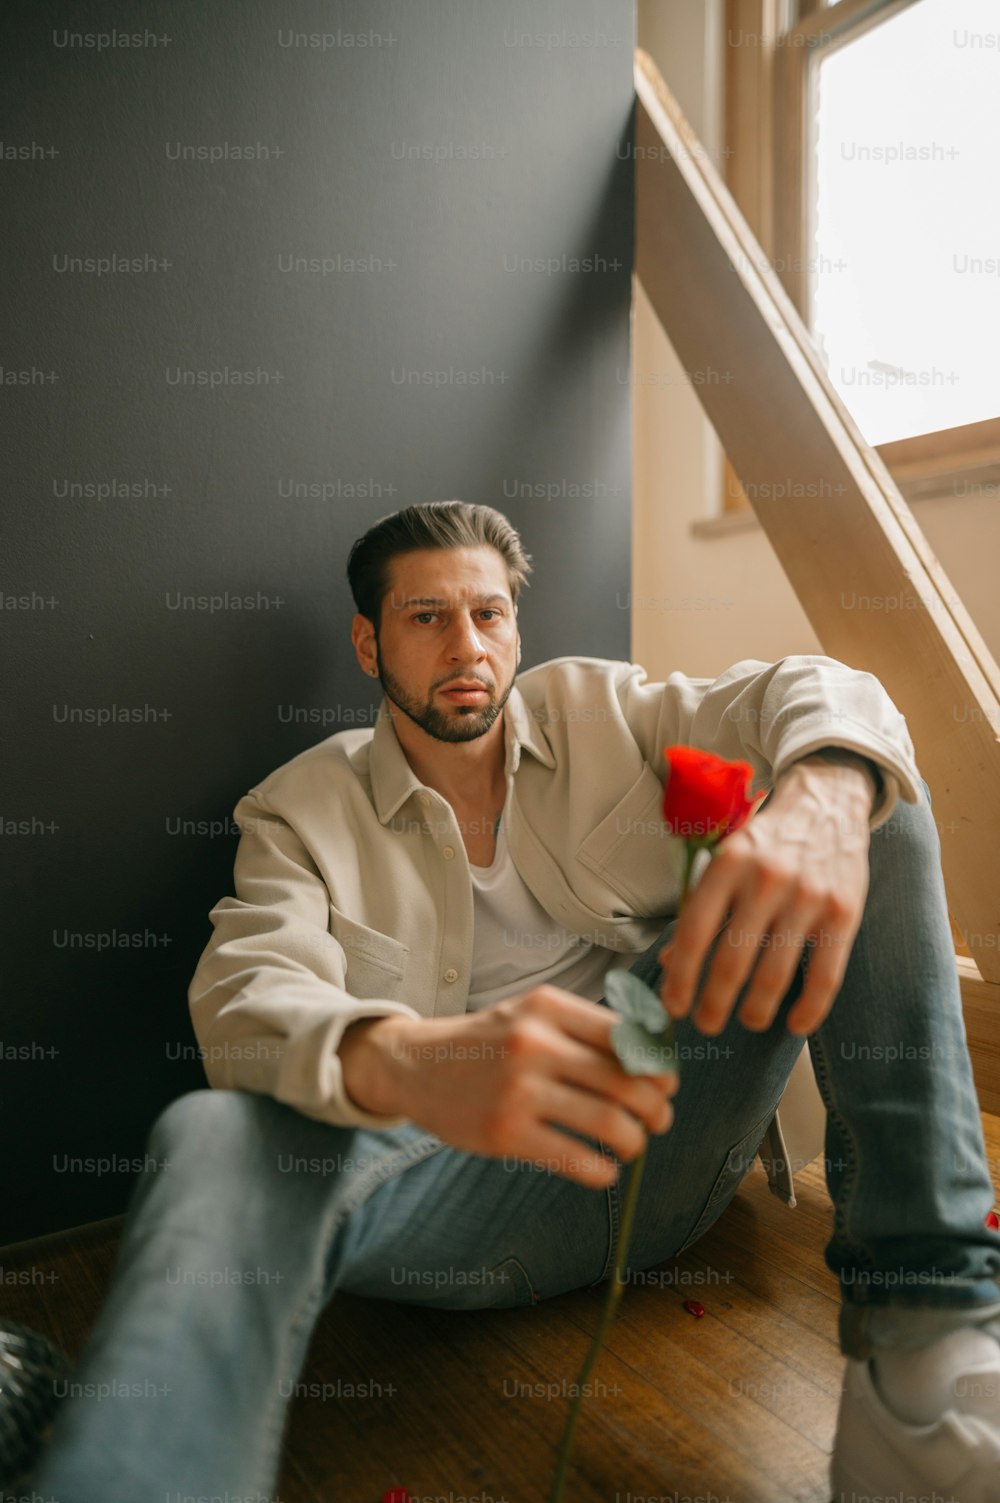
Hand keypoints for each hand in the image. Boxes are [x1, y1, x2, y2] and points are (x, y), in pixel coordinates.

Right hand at [339, 986, 679, 1189]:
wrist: (417, 1065)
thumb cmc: (490, 1043)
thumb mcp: (533, 1014)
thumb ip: (587, 1030)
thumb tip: (658, 1061)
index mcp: (548, 1007)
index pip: (629, 1036)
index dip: (660, 1066)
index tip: (666, 1084)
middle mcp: (535, 1043)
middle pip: (628, 1081)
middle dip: (656, 1108)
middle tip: (659, 1120)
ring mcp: (519, 1090)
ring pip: (610, 1123)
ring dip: (635, 1141)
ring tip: (632, 1144)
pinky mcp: (506, 1134)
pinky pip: (577, 1159)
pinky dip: (603, 1171)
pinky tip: (604, 1169)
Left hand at [658, 758, 872, 1037]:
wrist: (826, 804)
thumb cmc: (766, 841)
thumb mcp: (726, 860)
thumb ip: (702, 908)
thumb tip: (672, 964)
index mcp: (727, 863)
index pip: (695, 932)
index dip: (681, 977)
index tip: (674, 1006)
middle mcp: (765, 879)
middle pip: (732, 959)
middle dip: (714, 1002)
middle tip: (706, 1024)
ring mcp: (807, 895)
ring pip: (775, 973)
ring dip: (755, 1009)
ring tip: (747, 1021)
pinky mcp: (843, 911)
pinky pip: (825, 975)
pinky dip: (809, 1008)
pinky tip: (795, 1025)